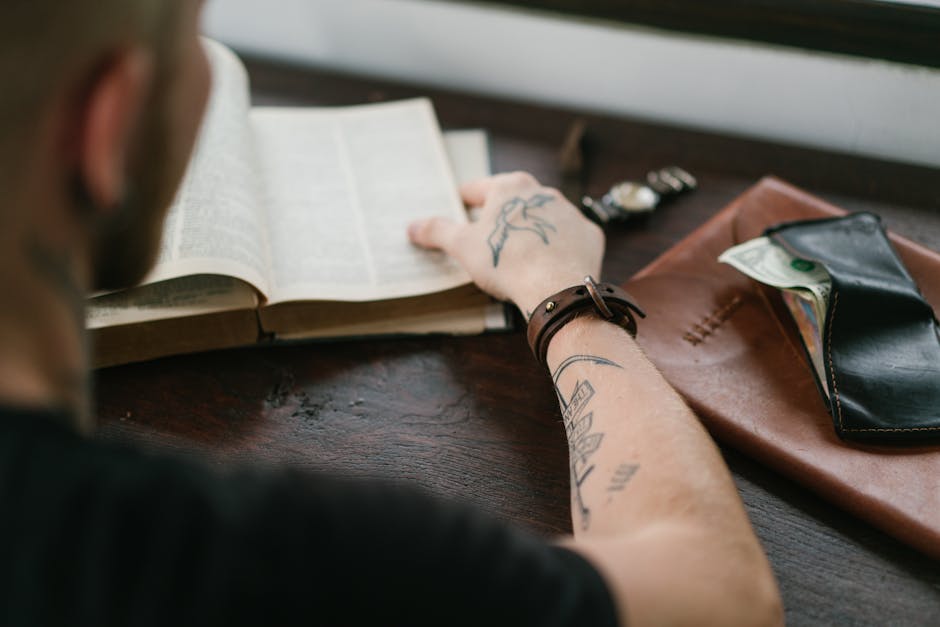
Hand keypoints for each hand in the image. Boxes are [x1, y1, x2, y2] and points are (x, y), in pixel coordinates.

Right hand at [408, 172, 604, 315]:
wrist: (556, 288)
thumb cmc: (506, 261)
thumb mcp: (462, 246)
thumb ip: (437, 231)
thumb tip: (411, 226)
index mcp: (510, 187)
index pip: (478, 189)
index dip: (463, 201)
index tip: (458, 210)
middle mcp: (543, 192)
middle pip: (513, 202)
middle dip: (499, 216)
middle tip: (485, 237)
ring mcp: (570, 213)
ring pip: (543, 218)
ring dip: (530, 231)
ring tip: (518, 254)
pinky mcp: (590, 236)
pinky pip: (569, 239)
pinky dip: (557, 248)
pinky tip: (548, 264)